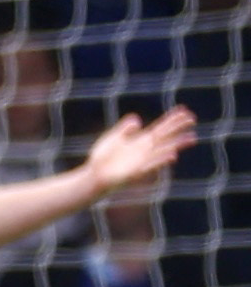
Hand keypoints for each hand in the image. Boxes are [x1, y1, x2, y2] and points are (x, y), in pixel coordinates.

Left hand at [79, 108, 199, 201]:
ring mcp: (142, 161)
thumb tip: (137, 119)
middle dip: (178, 128)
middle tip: (193, 119)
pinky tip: (173, 155)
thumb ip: (125, 129)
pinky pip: (152, 165)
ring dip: (177, 144)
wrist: (93, 175)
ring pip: (163, 150)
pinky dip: (162, 160)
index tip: (184, 111)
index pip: (160, 128)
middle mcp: (145, 150)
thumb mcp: (113, 138)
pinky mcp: (136, 172)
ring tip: (192, 138)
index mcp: (140, 141)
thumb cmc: (103, 158)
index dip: (172, 120)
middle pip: (165, 137)